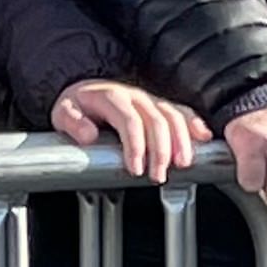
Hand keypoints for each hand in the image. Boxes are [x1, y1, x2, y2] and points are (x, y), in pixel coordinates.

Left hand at [50, 78, 209, 181]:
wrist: (85, 90)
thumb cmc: (76, 106)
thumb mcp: (63, 113)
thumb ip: (72, 122)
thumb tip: (88, 135)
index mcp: (110, 96)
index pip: (129, 120)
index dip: (135, 145)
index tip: (135, 168)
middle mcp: (134, 96)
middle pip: (156, 120)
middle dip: (161, 150)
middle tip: (158, 176)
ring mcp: (149, 100)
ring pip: (173, 115)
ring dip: (181, 141)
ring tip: (182, 165)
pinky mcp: (159, 106)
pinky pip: (181, 111)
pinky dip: (194, 124)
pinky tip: (203, 138)